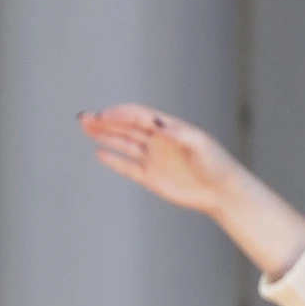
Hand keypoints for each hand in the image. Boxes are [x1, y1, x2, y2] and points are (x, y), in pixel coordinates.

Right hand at [80, 105, 247, 217]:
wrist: (221, 191)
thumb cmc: (216, 163)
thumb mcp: (200, 144)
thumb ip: (178, 133)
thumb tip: (158, 124)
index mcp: (168, 127)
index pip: (138, 116)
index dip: (119, 114)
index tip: (102, 116)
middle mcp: (157, 140)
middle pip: (125, 127)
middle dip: (104, 121)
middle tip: (84, 117)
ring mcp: (152, 158)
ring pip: (123, 143)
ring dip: (104, 135)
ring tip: (86, 127)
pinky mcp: (149, 177)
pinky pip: (127, 166)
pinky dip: (113, 160)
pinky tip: (99, 152)